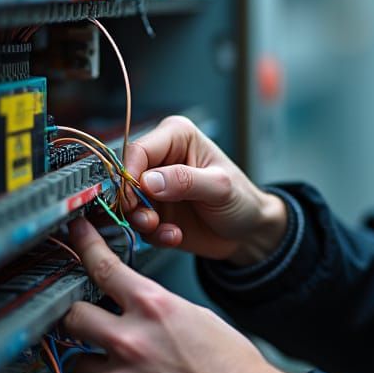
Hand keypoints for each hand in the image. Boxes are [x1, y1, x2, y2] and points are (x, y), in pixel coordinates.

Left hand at [64, 217, 304, 372]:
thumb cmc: (234, 367)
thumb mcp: (200, 318)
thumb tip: (135, 308)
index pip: (105, 268)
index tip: (75, 237)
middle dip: (79, 321)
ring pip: (80, 366)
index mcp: (156, 307)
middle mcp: (132, 340)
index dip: (84, 248)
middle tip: (92, 327)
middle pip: (72, 318)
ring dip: (99, 368)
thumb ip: (160, 310)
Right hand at [122, 114, 286, 263]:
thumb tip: (148, 181)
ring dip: (142, 222)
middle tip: (150, 220)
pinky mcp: (153, 212)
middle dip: (133, 203)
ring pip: (126, 204)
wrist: (249, 231)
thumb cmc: (241, 198)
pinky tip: (174, 236)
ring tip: (164, 229)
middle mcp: (161, 158)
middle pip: (125, 177)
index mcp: (177, 137)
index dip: (130, 175)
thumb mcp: (219, 187)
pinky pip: (138, 225)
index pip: (138, 150)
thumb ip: (185, 181)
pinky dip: (153, 235)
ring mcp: (155, 187)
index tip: (133, 199)